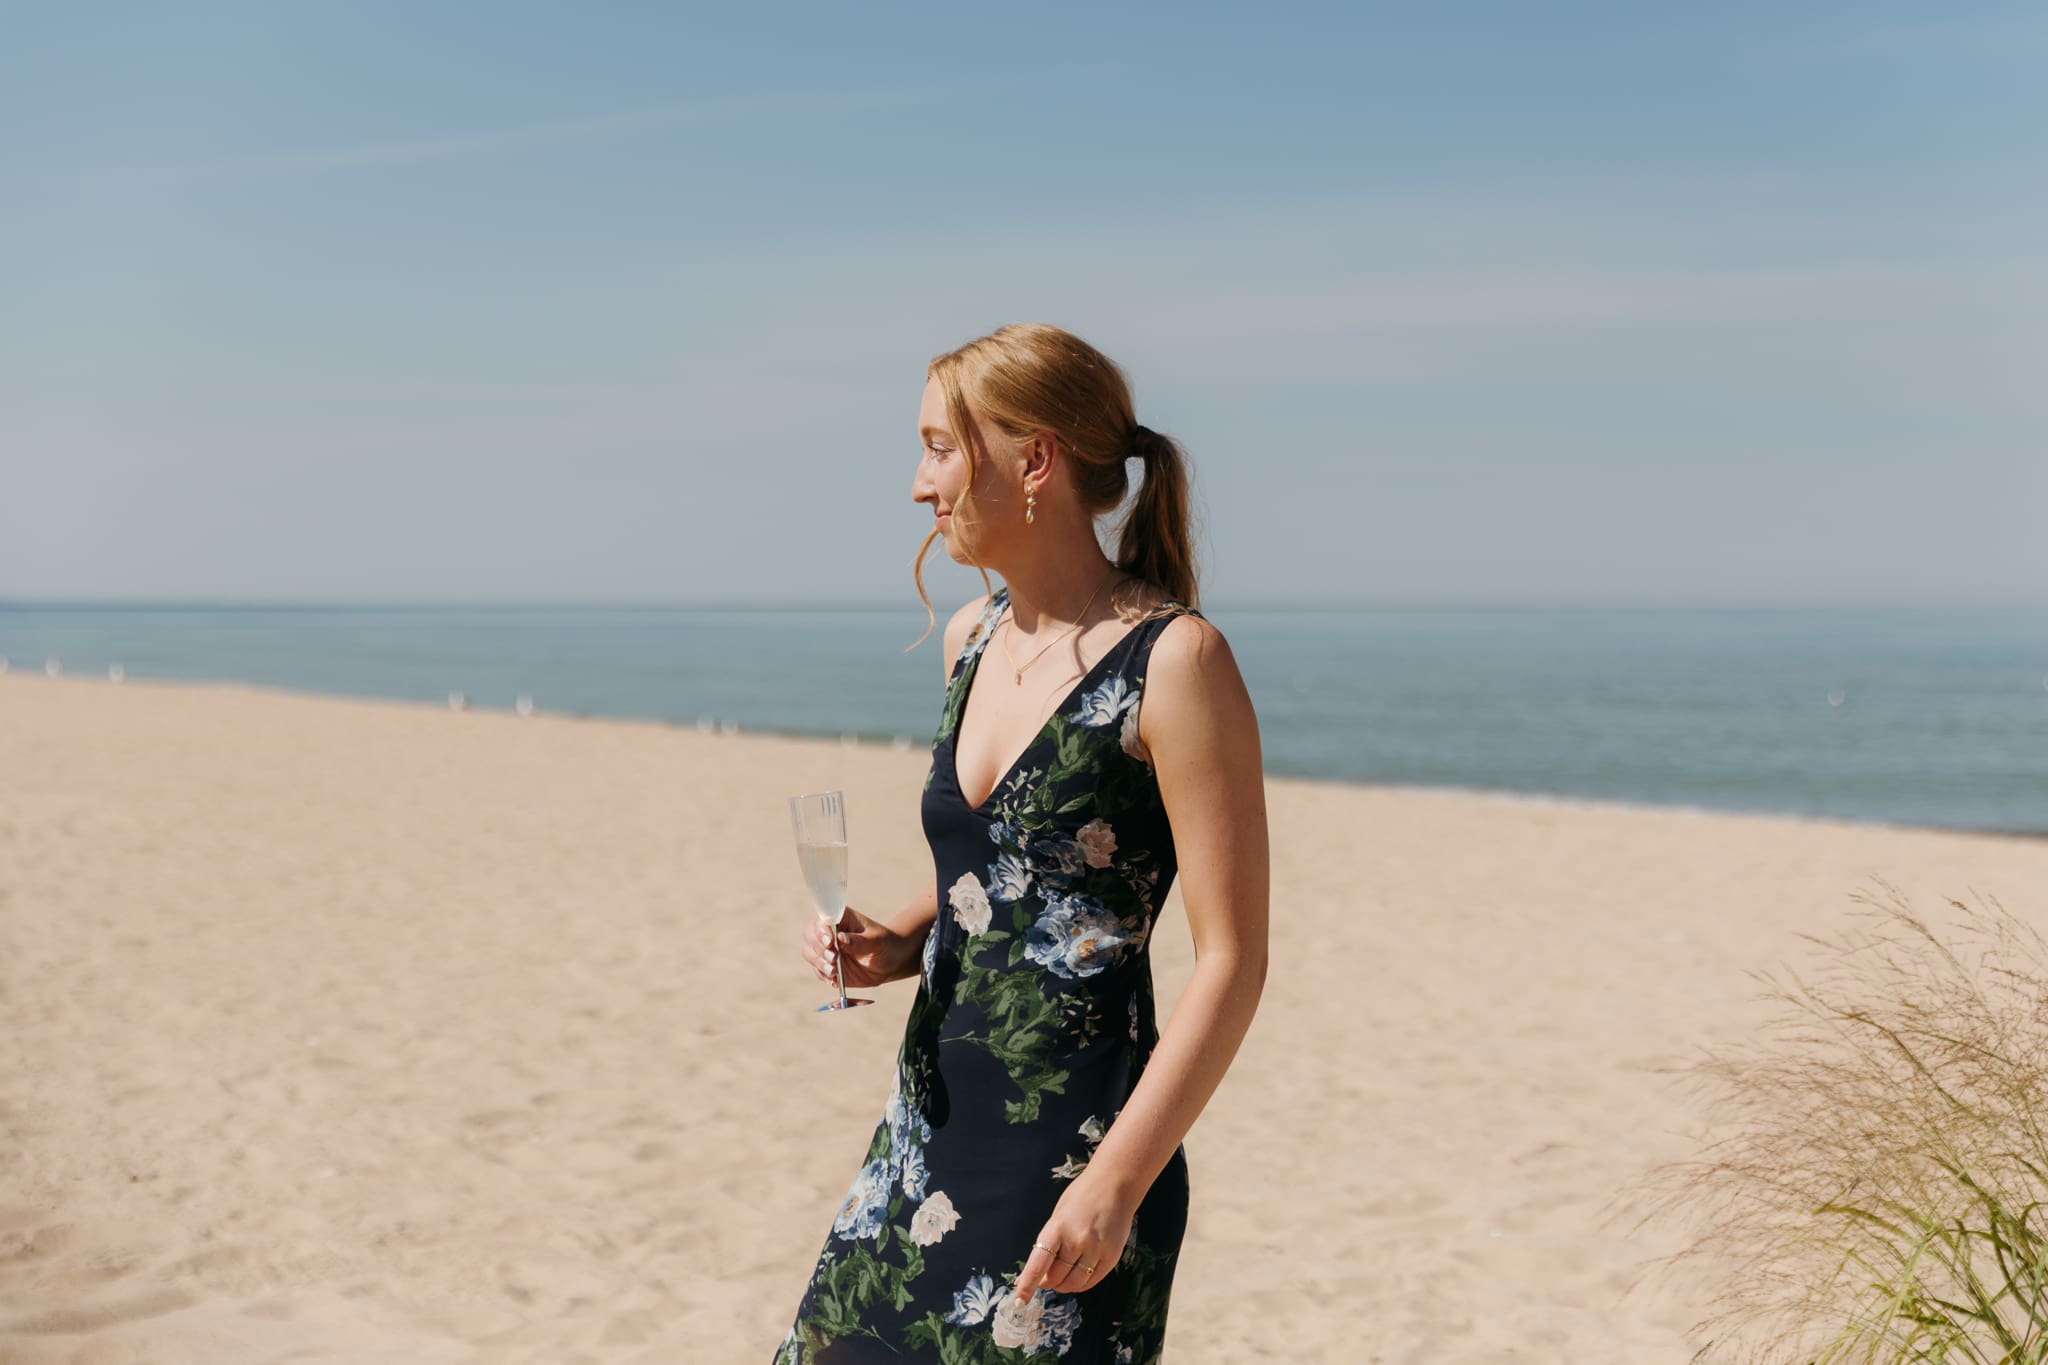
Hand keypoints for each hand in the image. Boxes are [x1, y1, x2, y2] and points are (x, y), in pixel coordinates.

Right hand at [801, 904, 924, 988]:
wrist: (890, 963)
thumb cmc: (886, 945)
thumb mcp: (877, 941)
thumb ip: (859, 941)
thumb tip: (840, 938)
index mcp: (841, 918)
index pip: (823, 919)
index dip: (822, 930)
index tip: (831, 942)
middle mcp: (830, 932)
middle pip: (809, 935)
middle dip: (818, 948)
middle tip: (834, 959)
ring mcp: (827, 950)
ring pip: (809, 953)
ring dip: (819, 963)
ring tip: (835, 972)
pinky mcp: (828, 966)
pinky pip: (818, 971)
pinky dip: (824, 976)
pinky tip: (836, 981)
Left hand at [1014, 1168, 1137, 1301]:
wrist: (1116, 1185)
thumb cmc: (1082, 1197)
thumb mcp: (1058, 1215)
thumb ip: (1049, 1243)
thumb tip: (1038, 1274)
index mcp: (1058, 1227)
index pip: (1038, 1264)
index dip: (1028, 1285)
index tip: (1019, 1300)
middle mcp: (1077, 1240)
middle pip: (1056, 1277)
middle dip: (1047, 1282)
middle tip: (1046, 1278)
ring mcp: (1096, 1250)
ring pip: (1073, 1284)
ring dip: (1063, 1285)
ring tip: (1062, 1276)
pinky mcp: (1112, 1257)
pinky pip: (1091, 1281)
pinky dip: (1080, 1284)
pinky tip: (1077, 1275)